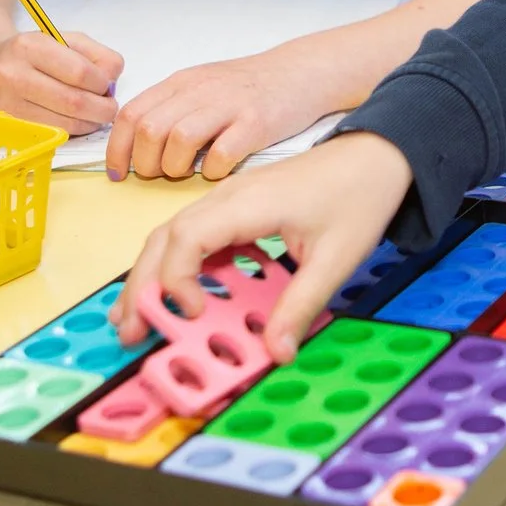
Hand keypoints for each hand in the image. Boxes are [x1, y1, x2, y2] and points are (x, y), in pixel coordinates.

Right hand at [0, 28, 121, 134]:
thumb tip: (112, 81)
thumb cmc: (33, 54)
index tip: (106, 85)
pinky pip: (51, 136)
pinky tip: (75, 122)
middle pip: (74, 102)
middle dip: (102, 109)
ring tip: (94, 115)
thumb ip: (97, 55)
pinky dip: (72, 132)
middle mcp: (12, 75)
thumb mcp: (65, 40)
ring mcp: (6, 105)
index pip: (80, 72)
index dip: (102, 83)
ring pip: (64, 125)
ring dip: (90, 124)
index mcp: (29, 46)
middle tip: (109, 107)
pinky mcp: (7, 128)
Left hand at [107, 45, 347, 181]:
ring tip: (187, 172)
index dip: (117, 148)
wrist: (301, 71)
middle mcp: (200, 91)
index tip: (119, 172)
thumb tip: (135, 144)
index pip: (131, 114)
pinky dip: (213, 171)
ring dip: (175, 167)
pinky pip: (222, 154)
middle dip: (146, 163)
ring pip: (179, 140)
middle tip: (159, 174)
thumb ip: (171, 107)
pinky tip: (218, 170)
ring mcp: (229, 105)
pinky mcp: (256, 123)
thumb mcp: (202, 85)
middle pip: (150, 130)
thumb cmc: (249, 86)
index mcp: (181, 83)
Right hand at [114, 132, 414, 361]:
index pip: (186, 239)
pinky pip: (197, 237)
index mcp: (247, 203)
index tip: (194, 313)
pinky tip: (185, 297)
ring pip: (173, 237)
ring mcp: (228, 201)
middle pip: (164, 239)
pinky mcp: (237, 209)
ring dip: (153, 276)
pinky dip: (181, 267)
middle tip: (129, 331)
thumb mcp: (336, 257)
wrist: (377, 154)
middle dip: (142, 286)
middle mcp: (227, 198)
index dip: (177, 280)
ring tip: (139, 320)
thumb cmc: (357, 194)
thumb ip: (301, 304)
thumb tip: (277, 351)